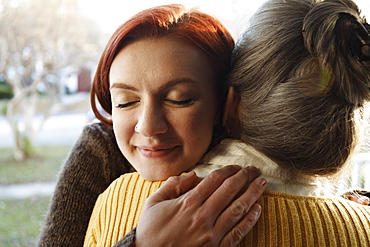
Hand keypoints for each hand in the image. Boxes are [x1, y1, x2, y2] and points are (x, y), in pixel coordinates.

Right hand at [135, 165, 266, 246]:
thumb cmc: (150, 232)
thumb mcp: (153, 204)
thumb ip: (171, 186)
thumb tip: (191, 175)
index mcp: (188, 203)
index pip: (214, 180)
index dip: (228, 170)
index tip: (235, 166)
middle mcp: (202, 216)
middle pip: (229, 190)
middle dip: (244, 177)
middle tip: (254, 170)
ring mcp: (211, 234)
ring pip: (237, 209)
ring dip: (252, 194)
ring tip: (262, 184)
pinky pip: (237, 233)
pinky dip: (249, 221)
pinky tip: (257, 210)